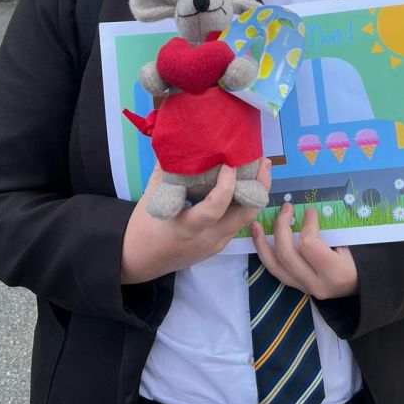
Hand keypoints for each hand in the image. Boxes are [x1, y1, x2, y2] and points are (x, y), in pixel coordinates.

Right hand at [121, 160, 271, 283]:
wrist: (140, 261)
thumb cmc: (143, 228)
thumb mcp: (152, 196)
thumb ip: (166, 170)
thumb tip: (176, 143)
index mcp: (188, 227)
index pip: (215, 208)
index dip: (226, 187)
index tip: (229, 165)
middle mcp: (208, 237)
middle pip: (245, 216)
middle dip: (259, 188)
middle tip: (263, 162)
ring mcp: (216, 243)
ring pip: (246, 219)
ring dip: (255, 195)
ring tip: (259, 170)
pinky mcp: (218, 245)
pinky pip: (237, 223)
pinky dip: (243, 205)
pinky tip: (243, 187)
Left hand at [250, 205, 358, 300]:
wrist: (365, 287)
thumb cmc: (364, 261)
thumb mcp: (354, 245)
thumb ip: (331, 232)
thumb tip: (309, 212)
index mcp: (334, 273)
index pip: (308, 245)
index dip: (307, 224)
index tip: (310, 211)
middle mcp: (316, 284)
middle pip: (287, 255)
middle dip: (281, 227)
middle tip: (286, 207)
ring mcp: (305, 289)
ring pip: (275, 266)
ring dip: (262, 243)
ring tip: (255, 225)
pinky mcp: (298, 288)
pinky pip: (276, 271)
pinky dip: (266, 254)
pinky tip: (260, 239)